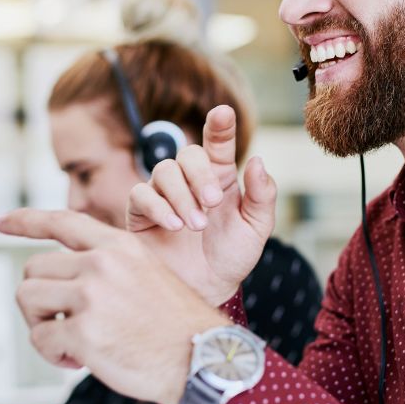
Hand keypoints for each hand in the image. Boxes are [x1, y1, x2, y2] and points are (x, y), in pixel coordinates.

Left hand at [0, 209, 228, 403]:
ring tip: (70, 341)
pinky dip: (53, 355)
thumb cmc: (175, 325)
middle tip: (61, 323)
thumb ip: (107, 267)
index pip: (60, 221)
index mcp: (119, 246)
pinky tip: (80, 361)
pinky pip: (40, 339)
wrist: (203, 360)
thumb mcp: (148, 274)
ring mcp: (91, 297)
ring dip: (40, 325)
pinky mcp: (83, 333)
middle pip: (33, 270)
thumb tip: (59, 281)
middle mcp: (102, 264)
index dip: (24, 221)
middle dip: (39, 300)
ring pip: (28, 299)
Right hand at [128, 105, 276, 305]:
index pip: (218, 143)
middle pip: (188, 154)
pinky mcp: (141, 213)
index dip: (220, 125)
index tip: (223, 113)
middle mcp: (190, 181)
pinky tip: (175, 226)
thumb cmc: (232, 257)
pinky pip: (141, 195)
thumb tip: (257, 161)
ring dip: (182, 196)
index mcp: (220, 177)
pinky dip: (159, 207)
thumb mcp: (257, 228)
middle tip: (213, 203)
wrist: (207, 290)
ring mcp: (164, 195)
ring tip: (196, 226)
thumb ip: (263, 196)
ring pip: (164, 171)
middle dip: (200, 175)